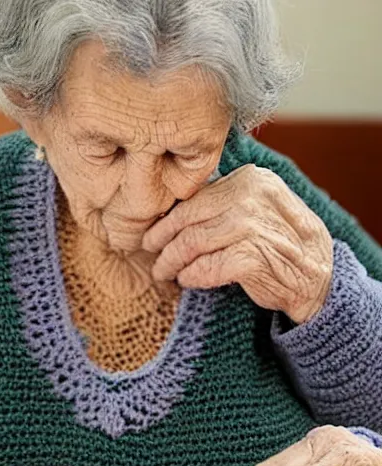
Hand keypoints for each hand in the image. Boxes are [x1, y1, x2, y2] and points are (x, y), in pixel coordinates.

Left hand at [143, 164, 333, 323]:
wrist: (319, 278)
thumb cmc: (281, 243)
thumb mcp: (259, 208)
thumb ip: (225, 202)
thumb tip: (175, 210)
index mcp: (251, 180)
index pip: (195, 197)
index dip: (169, 219)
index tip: (154, 234)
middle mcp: (251, 197)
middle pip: (188, 219)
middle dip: (162, 240)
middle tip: (152, 255)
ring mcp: (253, 227)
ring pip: (191, 243)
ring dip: (171, 261)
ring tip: (164, 272)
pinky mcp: (253, 258)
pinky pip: (205, 267)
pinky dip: (191, 276)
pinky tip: (187, 280)